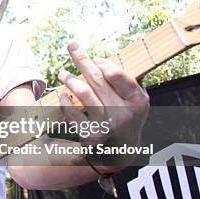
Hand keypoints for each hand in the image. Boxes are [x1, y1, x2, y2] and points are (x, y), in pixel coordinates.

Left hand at [58, 41, 148, 168]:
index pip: (117, 75)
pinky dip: (64, 102)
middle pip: (97, 79)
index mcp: (137, 101)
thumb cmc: (127, 117)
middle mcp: (122, 113)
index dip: (104, 64)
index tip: (96, 59)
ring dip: (70, 79)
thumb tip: (108, 57)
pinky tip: (62, 95)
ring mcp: (105, 125)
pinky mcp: (89, 135)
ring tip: (62, 74)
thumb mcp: (136, 101)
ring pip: (83, 93)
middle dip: (82, 59)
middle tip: (71, 46)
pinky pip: (72, 113)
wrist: (120, 152)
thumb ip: (128, 82)